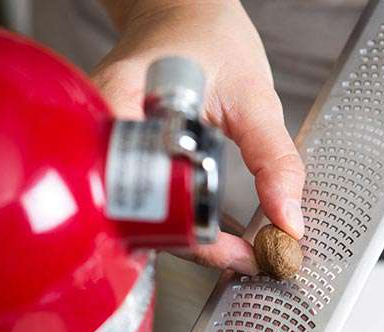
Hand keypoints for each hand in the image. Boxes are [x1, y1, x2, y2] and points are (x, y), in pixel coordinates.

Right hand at [94, 0, 302, 273]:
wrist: (178, 15)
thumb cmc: (205, 40)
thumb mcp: (253, 95)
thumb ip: (273, 157)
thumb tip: (288, 219)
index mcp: (122, 103)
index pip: (144, 191)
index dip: (189, 231)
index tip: (235, 251)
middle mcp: (97, 130)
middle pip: (130, 216)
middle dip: (184, 242)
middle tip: (236, 255)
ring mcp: (96, 148)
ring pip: (128, 220)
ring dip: (177, 236)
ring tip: (227, 246)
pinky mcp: (106, 162)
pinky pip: (132, 207)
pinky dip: (168, 222)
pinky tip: (200, 226)